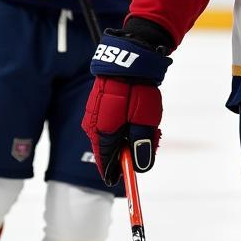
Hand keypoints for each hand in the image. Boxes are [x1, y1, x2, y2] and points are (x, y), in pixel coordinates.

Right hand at [82, 29, 170, 184]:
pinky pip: (108, 125)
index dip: (116, 172)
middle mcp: (92, 127)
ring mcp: (92, 117)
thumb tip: (139, 168)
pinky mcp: (96, 107)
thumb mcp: (146, 120)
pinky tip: (135, 116)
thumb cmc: (138, 90)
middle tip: (148, 144)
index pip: (106, 162)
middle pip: (108, 150)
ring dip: (126, 137)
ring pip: (109, 137)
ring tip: (147, 124)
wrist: (128, 60)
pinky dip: (122, 126)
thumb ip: (142, 144)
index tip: (124, 180)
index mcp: (102, 133)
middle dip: (127, 152)